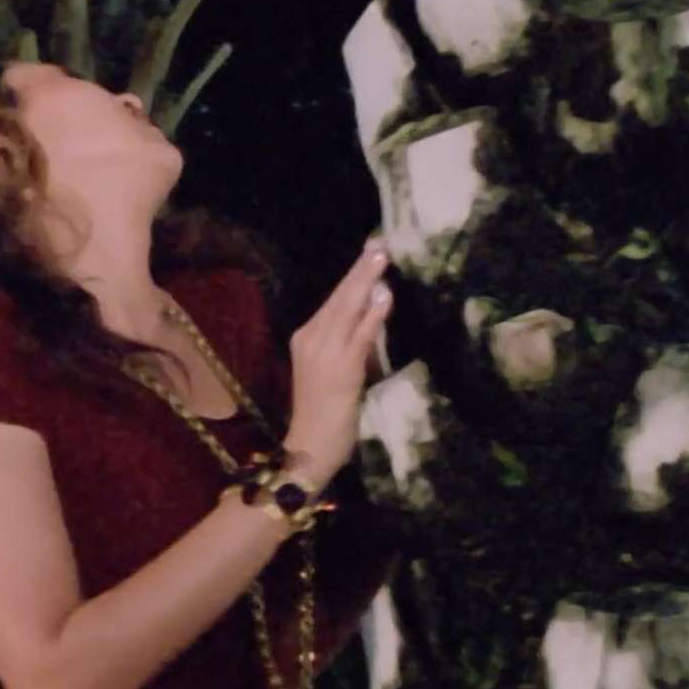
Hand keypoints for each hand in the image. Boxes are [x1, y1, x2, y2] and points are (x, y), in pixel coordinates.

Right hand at [283, 236, 391, 487]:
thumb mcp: (334, 369)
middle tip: (380, 243)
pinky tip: (383, 296)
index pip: (333, 299)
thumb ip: (351, 341)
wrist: (309, 446)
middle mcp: (310, 338)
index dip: (354, 275)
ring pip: (348, 309)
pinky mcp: (341, 369)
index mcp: (305, 337)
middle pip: (340, 297)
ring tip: (382, 257)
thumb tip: (373, 310)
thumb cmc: (322, 413)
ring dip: (366, 281)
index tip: (370, 250)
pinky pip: (360, 335)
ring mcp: (324, 353)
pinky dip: (372, 315)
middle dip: (361, 269)